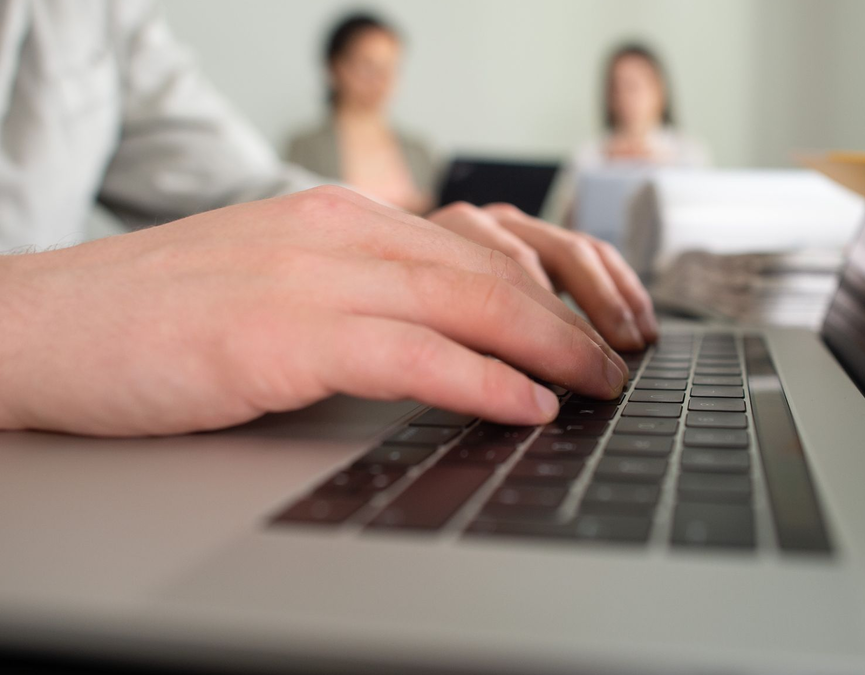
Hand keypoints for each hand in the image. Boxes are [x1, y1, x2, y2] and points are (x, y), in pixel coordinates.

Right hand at [0, 186, 628, 435]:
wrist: (38, 328)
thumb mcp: (279, 283)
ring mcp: (311, 277)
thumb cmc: (157, 317)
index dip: (554, 282)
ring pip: (469, 303)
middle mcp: (336, 231)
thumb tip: (447, 336)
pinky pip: (414, 354)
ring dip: (552, 348)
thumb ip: (359, 293)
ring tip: (599, 384)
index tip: (597, 319)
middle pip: (492, 268)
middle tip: (622, 356)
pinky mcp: (282, 335)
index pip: (479, 241)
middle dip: (574, 315)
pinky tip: (527, 406)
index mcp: (339, 215)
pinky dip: (484, 381)